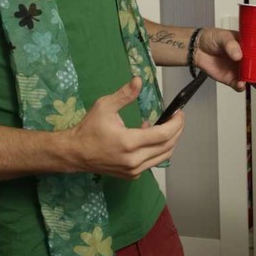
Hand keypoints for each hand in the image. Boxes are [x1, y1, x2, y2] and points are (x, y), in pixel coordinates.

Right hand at [69, 77, 185, 178]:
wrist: (75, 153)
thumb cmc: (89, 129)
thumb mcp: (105, 106)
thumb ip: (125, 94)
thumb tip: (139, 80)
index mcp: (129, 142)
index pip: (163, 135)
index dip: (176, 124)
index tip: (180, 113)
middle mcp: (134, 160)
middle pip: (167, 147)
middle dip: (177, 131)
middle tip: (178, 118)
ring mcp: (133, 170)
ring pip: (162, 157)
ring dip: (169, 141)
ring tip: (168, 126)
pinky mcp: (132, 175)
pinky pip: (152, 162)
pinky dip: (157, 149)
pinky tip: (149, 136)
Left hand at [193, 27, 255, 96]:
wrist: (196, 49)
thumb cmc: (212, 38)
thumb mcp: (223, 36)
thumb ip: (231, 45)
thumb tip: (239, 55)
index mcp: (252, 45)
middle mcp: (250, 59)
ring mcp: (242, 70)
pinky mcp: (232, 79)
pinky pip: (240, 86)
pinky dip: (242, 87)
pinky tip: (241, 84)